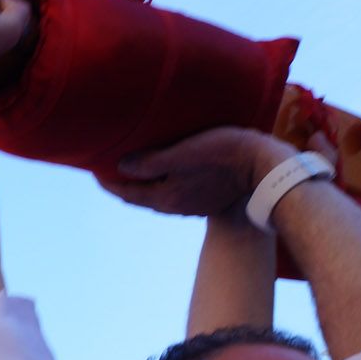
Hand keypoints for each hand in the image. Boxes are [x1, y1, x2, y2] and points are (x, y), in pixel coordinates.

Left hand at [96, 127, 294, 218]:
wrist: (268, 169)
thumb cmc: (226, 155)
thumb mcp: (186, 153)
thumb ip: (152, 162)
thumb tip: (120, 166)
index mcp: (164, 197)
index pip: (124, 191)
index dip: (105, 180)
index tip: (92, 165)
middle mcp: (173, 206)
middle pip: (137, 195)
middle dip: (121, 181)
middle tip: (107, 163)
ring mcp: (190, 205)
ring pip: (155, 194)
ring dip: (141, 181)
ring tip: (132, 163)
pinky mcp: (205, 198)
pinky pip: (174, 191)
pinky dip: (161, 181)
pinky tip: (164, 168)